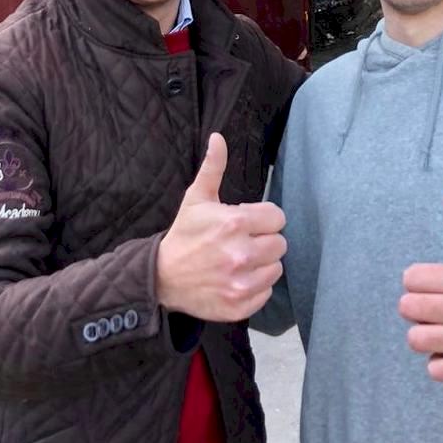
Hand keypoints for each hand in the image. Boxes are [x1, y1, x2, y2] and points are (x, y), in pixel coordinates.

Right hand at [156, 133, 286, 321]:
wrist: (162, 277)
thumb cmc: (185, 234)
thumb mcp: (197, 198)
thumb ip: (213, 167)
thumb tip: (218, 137)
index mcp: (235, 223)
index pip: (277, 218)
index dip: (263, 218)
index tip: (247, 222)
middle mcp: (241, 254)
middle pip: (280, 244)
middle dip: (264, 240)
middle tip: (244, 242)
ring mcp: (241, 283)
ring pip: (276, 268)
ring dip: (262, 264)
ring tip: (241, 260)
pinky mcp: (239, 305)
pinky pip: (267, 293)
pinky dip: (256, 287)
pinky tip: (238, 279)